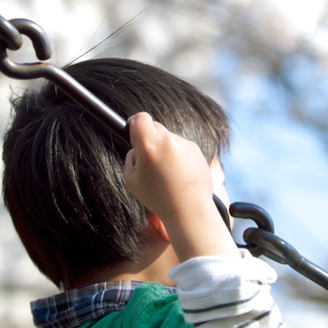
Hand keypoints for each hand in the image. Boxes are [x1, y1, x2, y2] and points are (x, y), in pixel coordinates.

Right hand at [125, 113, 237, 261]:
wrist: (188, 209)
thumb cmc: (158, 198)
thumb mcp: (131, 180)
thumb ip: (131, 157)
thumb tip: (137, 147)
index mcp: (149, 146)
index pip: (140, 118)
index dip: (135, 122)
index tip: (134, 130)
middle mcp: (168, 141)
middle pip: (155, 127)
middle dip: (150, 139)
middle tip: (151, 161)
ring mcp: (184, 144)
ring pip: (169, 139)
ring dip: (166, 150)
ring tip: (167, 174)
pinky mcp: (196, 150)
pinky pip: (182, 147)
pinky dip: (179, 157)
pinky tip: (179, 175)